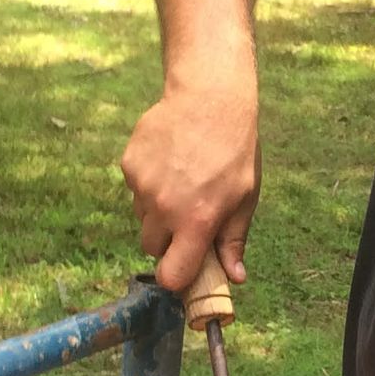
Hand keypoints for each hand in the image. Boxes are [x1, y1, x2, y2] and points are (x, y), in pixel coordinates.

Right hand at [119, 85, 259, 294]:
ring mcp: (142, 185)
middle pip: (152, 247)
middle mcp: (164, 207)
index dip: (177, 277)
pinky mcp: (129, 165)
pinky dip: (149, 184)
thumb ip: (234, 240)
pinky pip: (134, 190)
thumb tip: (234, 278)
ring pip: (142, 217)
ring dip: (158, 211)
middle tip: (188, 217)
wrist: (210, 97)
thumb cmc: (235, 150)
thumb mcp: (245, 197)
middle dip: (168, 241)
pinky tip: (170, 162)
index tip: (185, 268)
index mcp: (196, 221)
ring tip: (182, 181)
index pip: (171, 275)